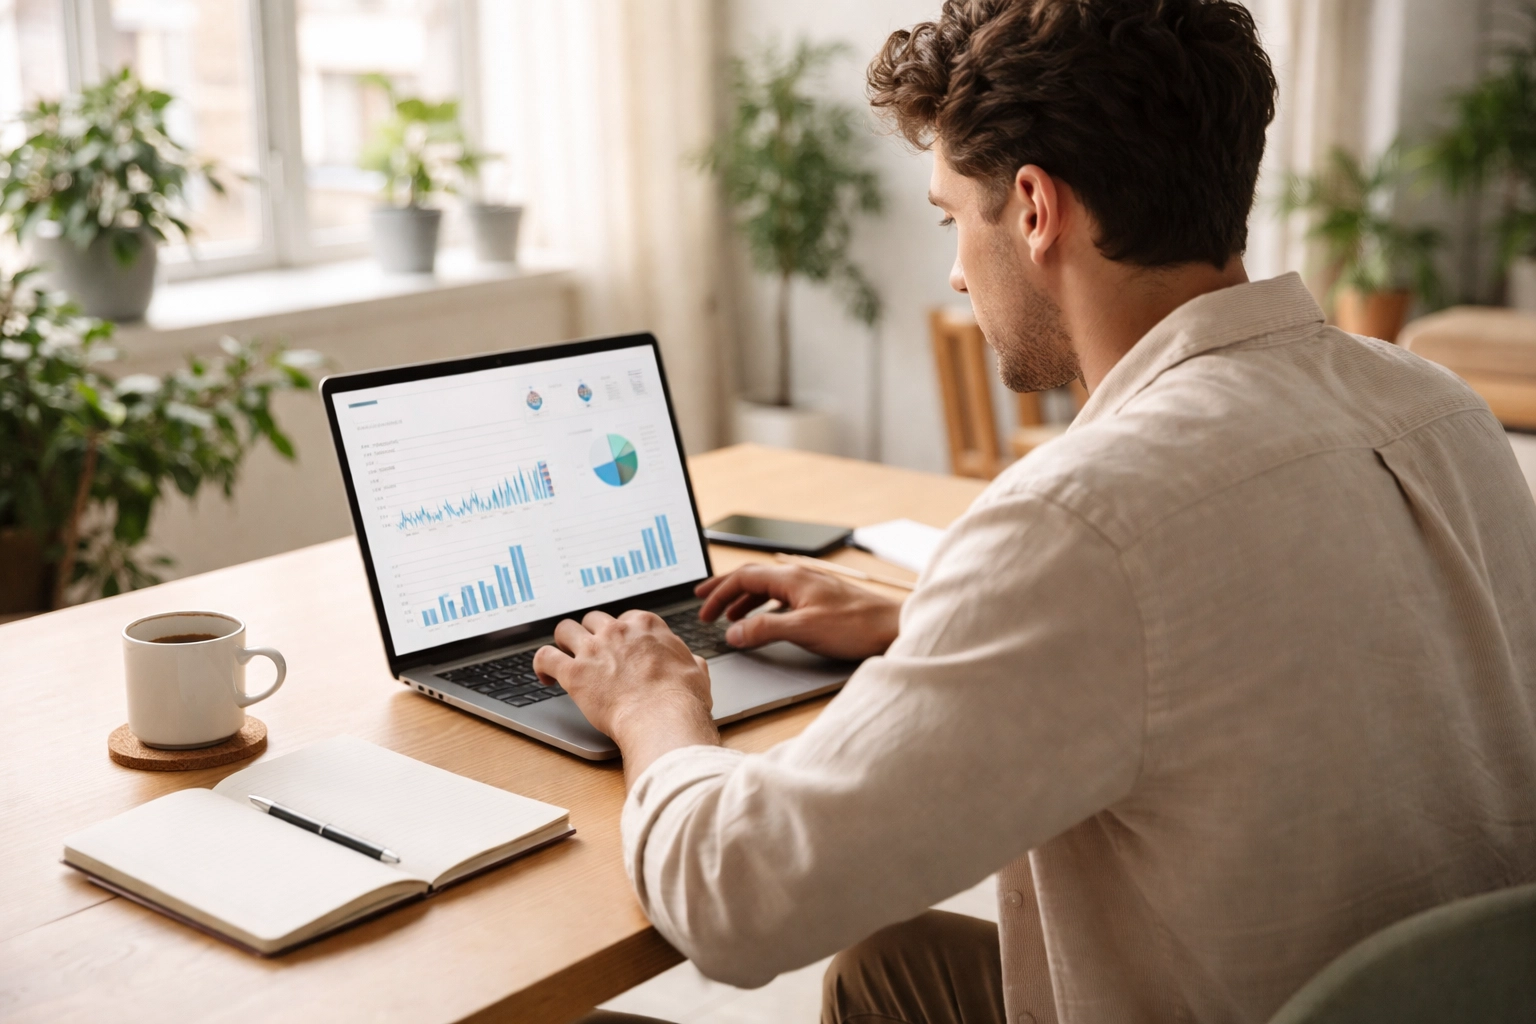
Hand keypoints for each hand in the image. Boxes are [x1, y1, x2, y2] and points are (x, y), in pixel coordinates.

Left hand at [533, 610, 718, 783]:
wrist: (663, 718)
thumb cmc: (682, 699)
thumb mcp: (697, 672)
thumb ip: (690, 661)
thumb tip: (693, 662)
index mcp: (646, 626)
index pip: (626, 618)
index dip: (622, 633)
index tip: (620, 646)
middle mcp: (617, 631)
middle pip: (594, 619)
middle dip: (592, 633)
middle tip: (592, 651)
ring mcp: (593, 649)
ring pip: (565, 629)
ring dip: (564, 641)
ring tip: (565, 655)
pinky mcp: (574, 673)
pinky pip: (545, 657)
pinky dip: (541, 664)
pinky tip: (544, 675)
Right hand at [695, 563, 900, 660]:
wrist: (893, 627)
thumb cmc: (855, 627)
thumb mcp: (803, 630)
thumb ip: (764, 630)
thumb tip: (733, 634)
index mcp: (792, 578)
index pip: (743, 578)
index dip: (718, 592)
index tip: (702, 609)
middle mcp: (800, 577)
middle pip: (752, 578)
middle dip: (726, 591)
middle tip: (705, 605)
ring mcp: (812, 587)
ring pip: (768, 587)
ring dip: (745, 600)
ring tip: (731, 618)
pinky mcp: (822, 599)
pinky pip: (783, 597)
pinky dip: (765, 606)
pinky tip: (766, 620)